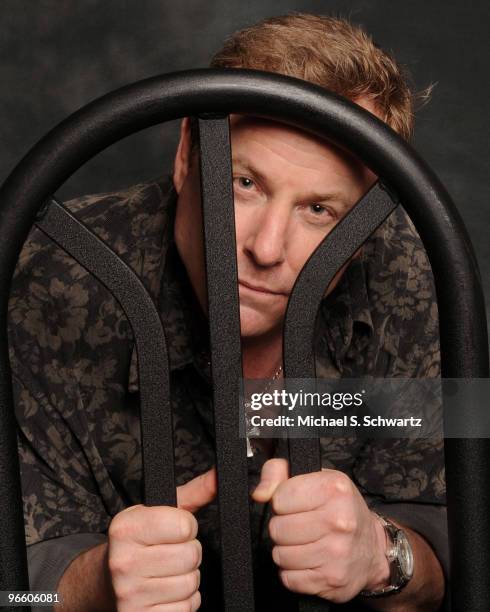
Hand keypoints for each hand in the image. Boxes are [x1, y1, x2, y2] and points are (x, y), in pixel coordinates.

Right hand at [108, 467, 216, 610]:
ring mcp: (130, 596)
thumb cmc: (140, 541)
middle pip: (191, 556)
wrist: (106, 581)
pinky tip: (166, 592)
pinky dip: (184, 602)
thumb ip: (194, 492)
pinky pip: (186, 609)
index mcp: (126, 528)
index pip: (185, 526)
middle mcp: (123, 562)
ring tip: (168, 571)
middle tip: (172, 551)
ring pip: (191, 584)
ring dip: (188, 578)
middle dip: (189, 552)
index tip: (174, 530)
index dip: (186, 527)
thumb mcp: (160, 511)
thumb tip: (220, 476)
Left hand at [251, 459, 389, 602]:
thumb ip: (278, 473)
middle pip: (277, 528)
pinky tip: (308, 561)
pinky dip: (293, 572)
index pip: (279, 498)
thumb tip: (260, 494)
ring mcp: (336, 553)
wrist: (373, 549)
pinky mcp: (331, 580)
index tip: (295, 504)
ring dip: (286, 550)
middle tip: (299, 525)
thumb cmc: (341, 509)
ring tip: (303, 543)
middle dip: (283, 527)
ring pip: (280, 555)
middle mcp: (339, 521)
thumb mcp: (316, 478)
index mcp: (334, 489)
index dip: (282, 501)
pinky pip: (289, 578)